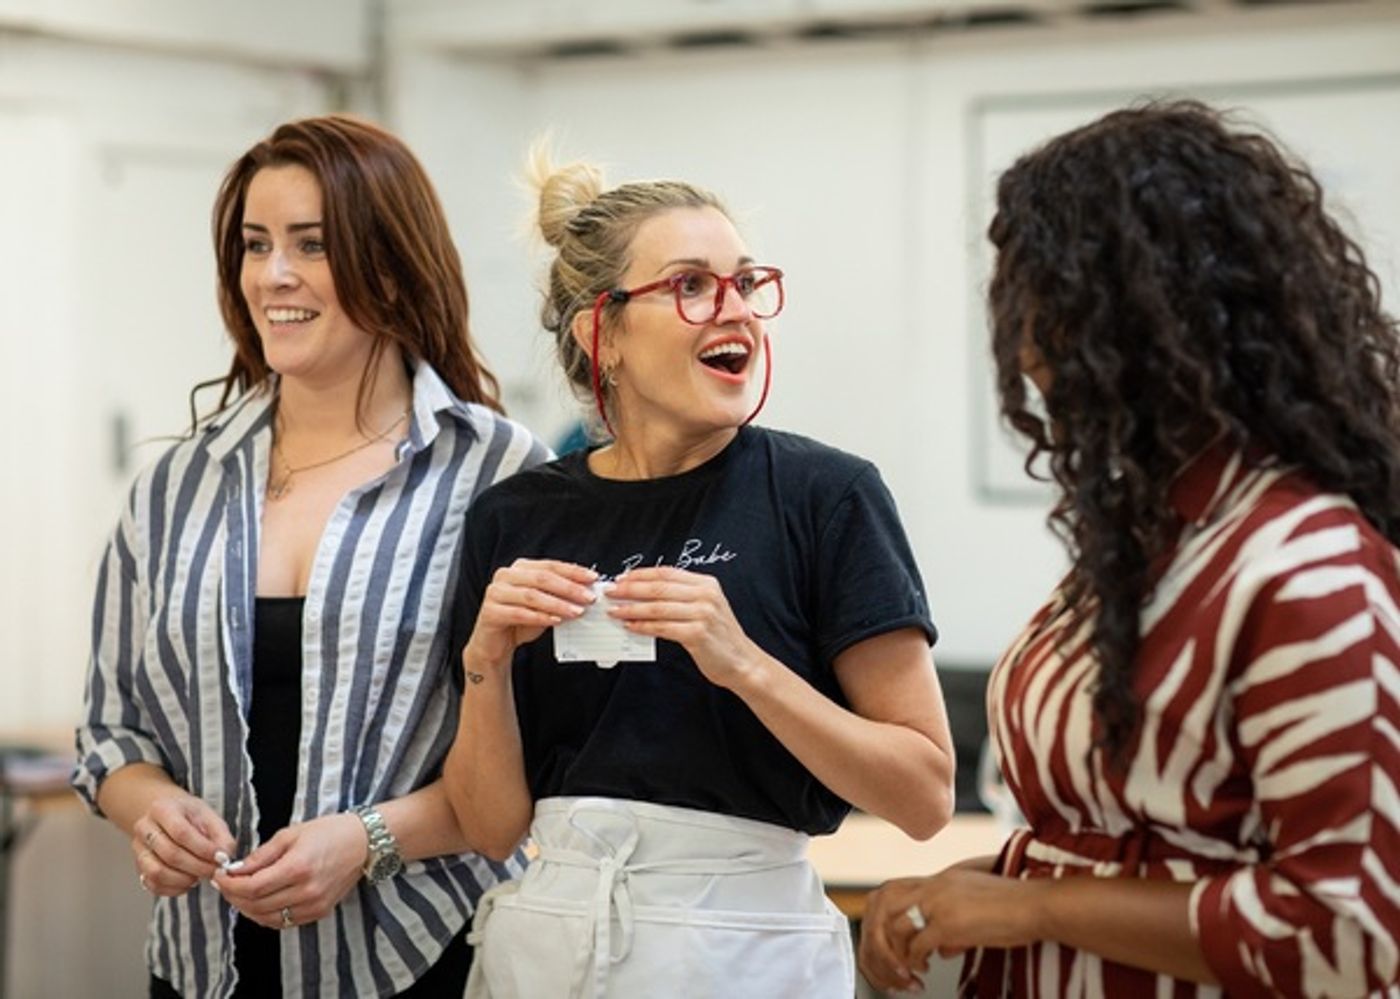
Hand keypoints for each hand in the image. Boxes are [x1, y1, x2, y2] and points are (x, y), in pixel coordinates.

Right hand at [132, 794, 236, 897]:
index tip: (220, 857)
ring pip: (157, 872)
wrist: (169, 816)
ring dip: (183, 880)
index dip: (203, 849)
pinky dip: (172, 889)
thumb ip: (221, 835)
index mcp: (162, 808)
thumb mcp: (209, 816)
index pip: (181, 832)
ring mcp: (138, 849)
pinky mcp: (138, 866)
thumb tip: (225, 856)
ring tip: (200, 876)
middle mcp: (145, 828)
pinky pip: (152, 884)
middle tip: (214, 871)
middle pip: (170, 854)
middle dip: (197, 867)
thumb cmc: (190, 816)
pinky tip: (188, 883)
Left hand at [214, 813, 365, 928]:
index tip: (220, 876)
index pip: (252, 887)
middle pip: (256, 905)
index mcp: (298, 867)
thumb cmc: (329, 831)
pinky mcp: (319, 912)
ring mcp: (314, 905)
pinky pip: (283, 922)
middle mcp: (306, 891)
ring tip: (239, 893)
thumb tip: (235, 869)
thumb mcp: (291, 833)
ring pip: (266, 918)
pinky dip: (265, 915)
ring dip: (247, 908)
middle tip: (225, 884)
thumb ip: (261, 855)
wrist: (364, 842)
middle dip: (234, 896)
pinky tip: (259, 902)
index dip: (230, 884)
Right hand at [464, 559, 596, 675]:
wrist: (496, 643)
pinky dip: (540, 617)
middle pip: (542, 578)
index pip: (550, 566)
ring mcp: (495, 593)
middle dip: (568, 588)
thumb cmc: (521, 620)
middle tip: (588, 598)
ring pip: (532, 595)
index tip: (592, 579)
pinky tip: (556, 620)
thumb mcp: (544, 605)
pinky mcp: (490, 612)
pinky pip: (519, 613)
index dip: (572, 571)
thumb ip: (559, 596)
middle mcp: (506, 576)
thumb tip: (586, 592)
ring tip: (576, 611)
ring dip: (557, 604)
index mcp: (520, 568)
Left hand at [605, 567, 760, 689]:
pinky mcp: (697, 634)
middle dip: (630, 589)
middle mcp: (705, 595)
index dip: (640, 574)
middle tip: (611, 592)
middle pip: (659, 588)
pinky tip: (630, 626)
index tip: (621, 578)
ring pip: (657, 608)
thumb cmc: (719, 636)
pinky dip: (643, 626)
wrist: (742, 661)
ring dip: (631, 609)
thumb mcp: (706, 607)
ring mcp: (702, 614)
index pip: (666, 572)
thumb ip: (680, 597)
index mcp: (706, 584)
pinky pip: (662, 628)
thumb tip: (643, 593)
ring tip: (614, 610)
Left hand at [859, 867, 1042, 992]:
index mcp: (940, 879)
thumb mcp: (976, 912)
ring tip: (906, 971)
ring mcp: (939, 903)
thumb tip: (942, 951)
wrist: (1038, 905)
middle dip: (878, 934)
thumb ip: (954, 927)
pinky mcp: (948, 923)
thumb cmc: (1016, 910)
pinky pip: (916, 946)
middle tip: (887, 959)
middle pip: (883, 904)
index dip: (884, 916)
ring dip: (894, 954)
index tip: (890, 939)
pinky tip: (923, 972)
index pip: (894, 890)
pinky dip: (914, 962)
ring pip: (895, 927)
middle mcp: (934, 886)